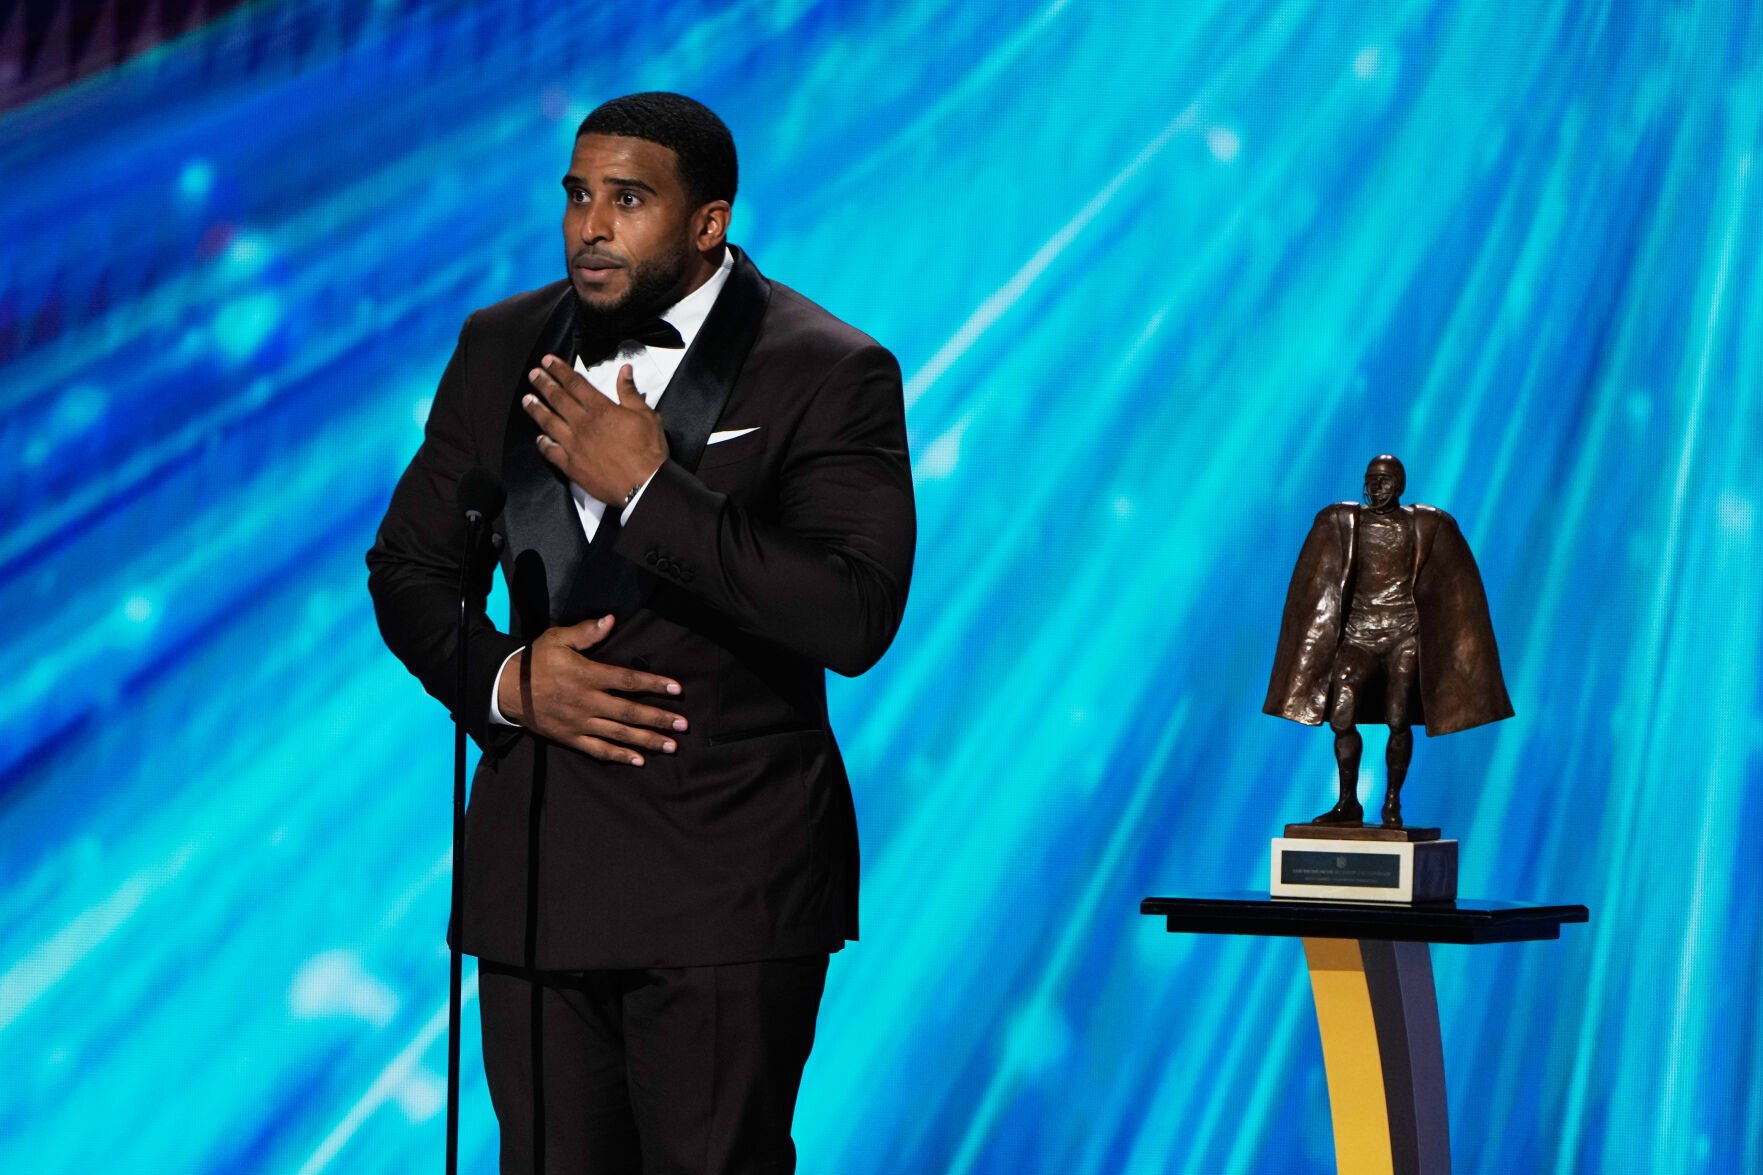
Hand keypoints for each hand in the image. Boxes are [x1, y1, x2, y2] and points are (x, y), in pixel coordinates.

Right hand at [497, 614, 686, 765]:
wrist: (507, 689)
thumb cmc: (536, 661)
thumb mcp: (558, 639)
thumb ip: (587, 632)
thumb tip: (611, 619)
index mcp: (588, 676)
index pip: (628, 681)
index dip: (654, 685)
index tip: (677, 689)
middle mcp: (588, 701)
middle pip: (630, 712)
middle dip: (659, 718)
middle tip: (683, 725)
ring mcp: (580, 722)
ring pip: (619, 733)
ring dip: (647, 740)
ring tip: (671, 746)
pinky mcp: (571, 737)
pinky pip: (598, 750)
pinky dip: (619, 755)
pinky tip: (639, 760)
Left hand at [523, 356, 667, 505]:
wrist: (643, 484)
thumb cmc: (648, 450)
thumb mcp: (646, 415)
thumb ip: (630, 392)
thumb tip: (625, 371)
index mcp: (600, 409)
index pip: (575, 384)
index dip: (560, 370)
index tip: (548, 361)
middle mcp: (583, 424)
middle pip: (558, 399)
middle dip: (544, 384)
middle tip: (534, 374)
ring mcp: (574, 445)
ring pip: (549, 423)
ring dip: (537, 409)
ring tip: (527, 400)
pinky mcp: (572, 466)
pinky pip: (551, 452)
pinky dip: (543, 444)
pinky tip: (539, 439)